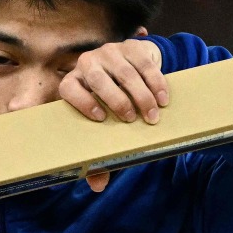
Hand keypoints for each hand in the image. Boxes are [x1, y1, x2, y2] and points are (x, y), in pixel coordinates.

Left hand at [59, 38, 168, 192]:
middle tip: (133, 120)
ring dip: (142, 95)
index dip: (81, 101)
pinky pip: (144, 64)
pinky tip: (163, 99)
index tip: (100, 118)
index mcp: (73, 82)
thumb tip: (97, 185)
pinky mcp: (132, 46)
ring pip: (125, 72)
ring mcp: (109, 52)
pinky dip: (156, 83)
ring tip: (153, 116)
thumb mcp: (106, 124)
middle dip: (117, 100)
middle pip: (98, 78)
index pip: (69, 88)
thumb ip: (99, 153)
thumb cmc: (112, 103)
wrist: (133, 66)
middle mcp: (87, 63)